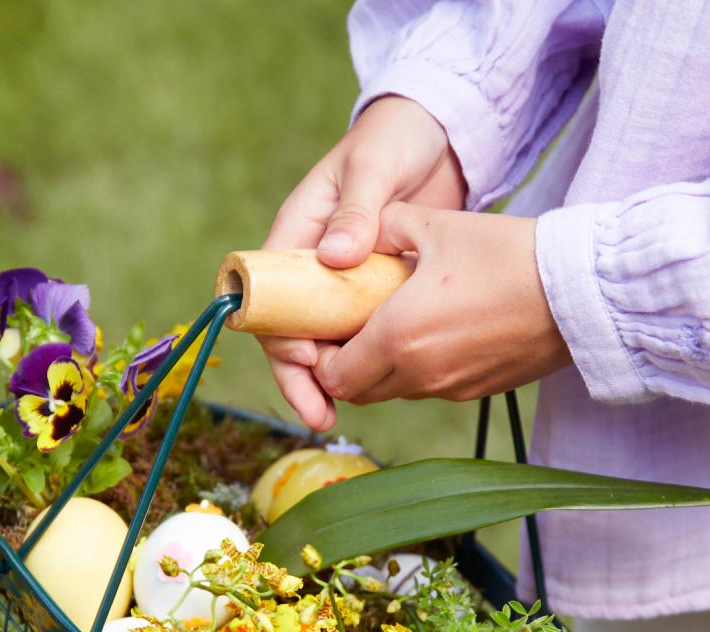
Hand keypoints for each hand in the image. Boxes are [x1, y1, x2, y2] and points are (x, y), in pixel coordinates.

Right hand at [261, 97, 466, 429]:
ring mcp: (339, 283)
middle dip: (299, 378)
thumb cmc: (395, 138)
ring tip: (335, 418)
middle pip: (289, 333)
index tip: (311, 358)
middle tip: (318, 415)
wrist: (439, 135)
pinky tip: (375, 390)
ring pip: (321, 343)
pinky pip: (356, 337)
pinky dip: (361, 365)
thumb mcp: (374, 167)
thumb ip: (356, 210)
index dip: (282, 334)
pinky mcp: (371, 294)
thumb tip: (333, 257)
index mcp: (298, 233)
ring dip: (327, 382)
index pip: (270, 296)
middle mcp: (311, 265)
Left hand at [313, 203, 570, 407]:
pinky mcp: (477, 392)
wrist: (582, 292)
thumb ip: (387, 227)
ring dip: (384, 368)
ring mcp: (450, 388)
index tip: (327, 332)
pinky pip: (432, 388)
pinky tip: (437, 332)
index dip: (322, 359)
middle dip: (348, 367)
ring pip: (395, 391)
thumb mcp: (440, 224)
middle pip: (359, 392)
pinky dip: (421, 369)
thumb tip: (361, 233)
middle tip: (353, 330)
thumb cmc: (510, 254)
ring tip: (395, 326)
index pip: (334, 375)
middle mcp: (419, 374)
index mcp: (398, 336)